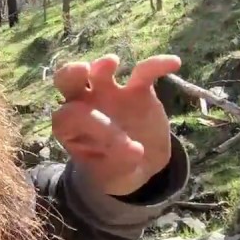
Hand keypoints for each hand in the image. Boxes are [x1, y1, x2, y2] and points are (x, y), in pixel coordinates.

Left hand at [50, 54, 181, 196]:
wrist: (140, 164)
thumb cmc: (117, 170)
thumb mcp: (116, 177)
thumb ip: (121, 164)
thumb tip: (136, 150)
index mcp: (71, 127)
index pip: (70, 117)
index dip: (90, 125)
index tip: (121, 144)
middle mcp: (85, 104)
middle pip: (67, 81)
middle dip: (70, 73)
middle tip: (82, 70)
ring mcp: (110, 93)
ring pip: (99, 70)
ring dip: (103, 65)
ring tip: (112, 63)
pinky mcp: (136, 89)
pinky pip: (143, 72)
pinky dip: (156, 65)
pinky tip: (172, 63)